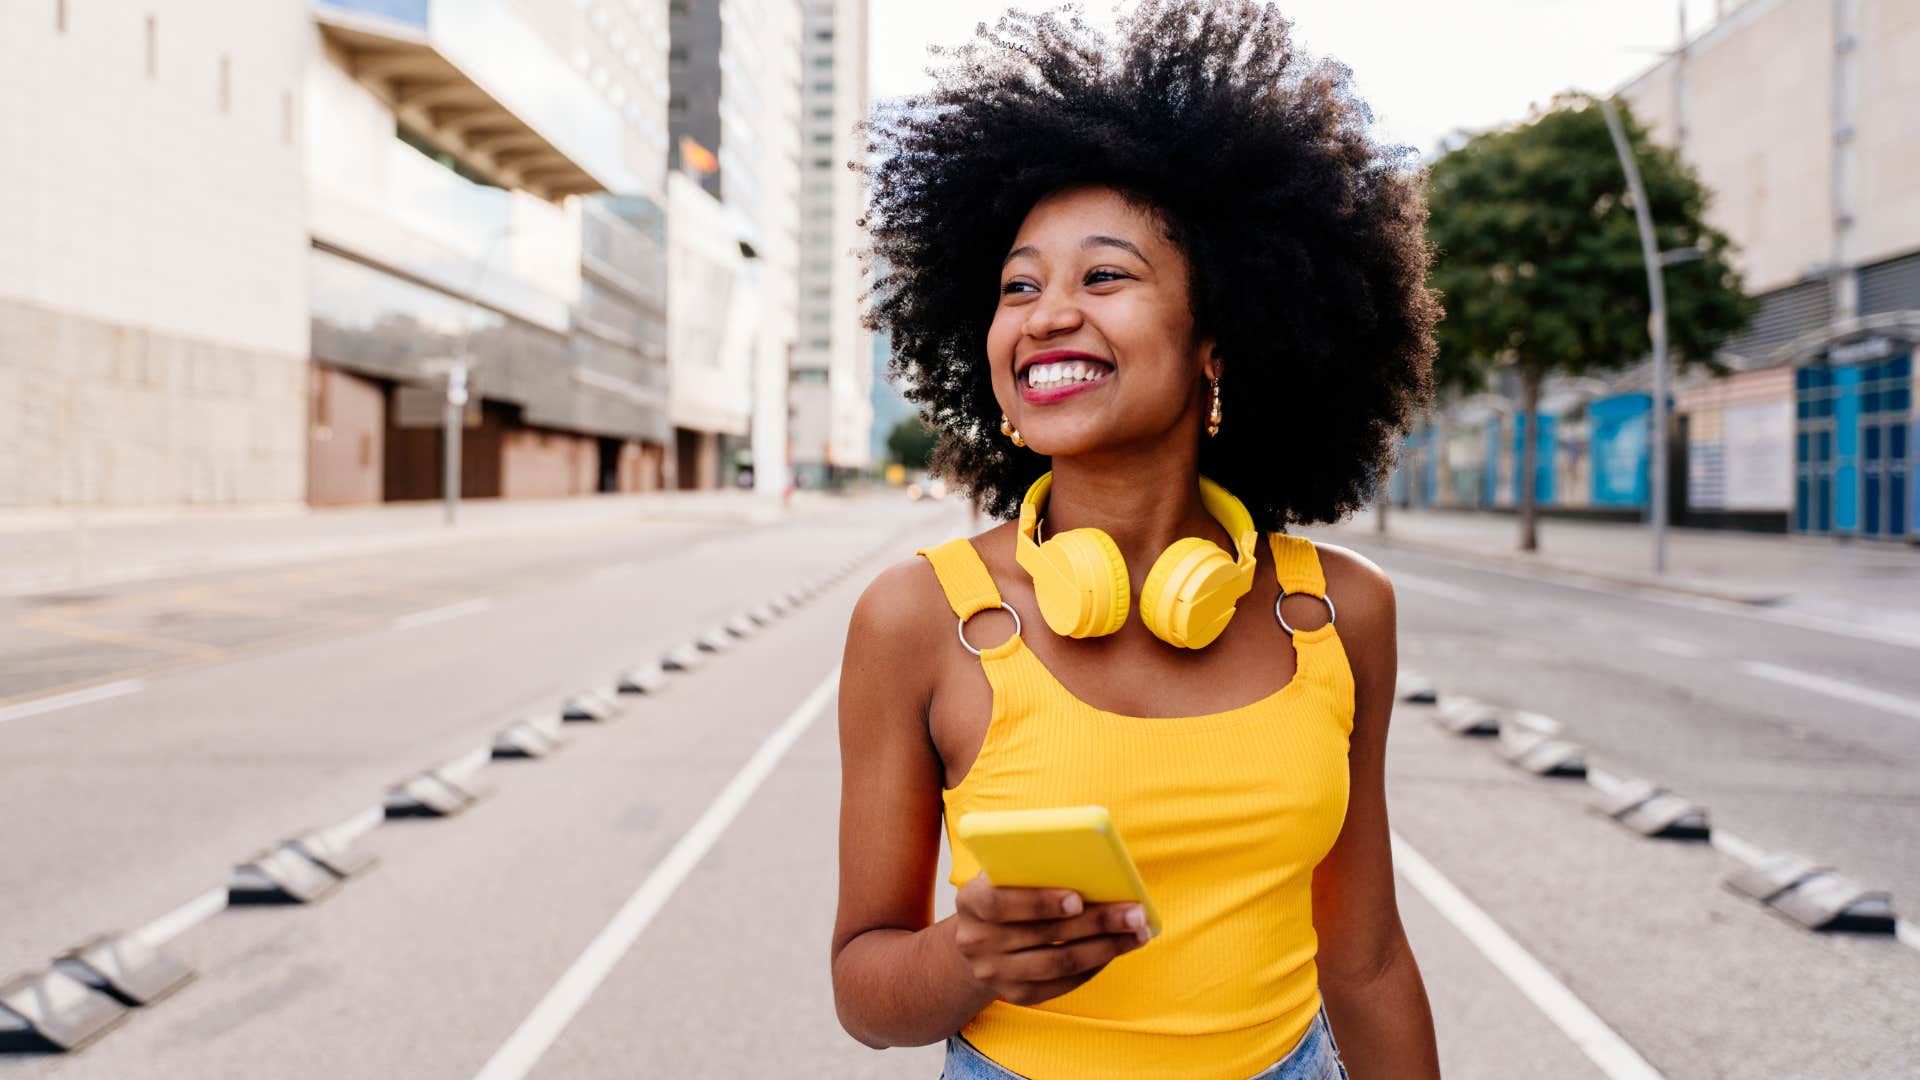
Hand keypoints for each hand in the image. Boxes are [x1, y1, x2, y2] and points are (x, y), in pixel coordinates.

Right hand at [952, 872, 1153, 1006]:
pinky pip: (1062, 983)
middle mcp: (976, 941)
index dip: (1039, 902)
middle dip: (1096, 922)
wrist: (979, 940)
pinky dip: (1094, 966)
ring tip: (1137, 934)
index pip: (1000, 903)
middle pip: (1043, 934)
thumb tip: (1089, 861)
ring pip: (1059, 962)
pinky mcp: (1016, 994)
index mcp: (970, 900)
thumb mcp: (1006, 873)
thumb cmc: (1006, 893)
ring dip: (1105, 947)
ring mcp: (994, 972)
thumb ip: (1031, 865)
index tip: (1077, 899)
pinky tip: (1116, 949)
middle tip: (1135, 913)